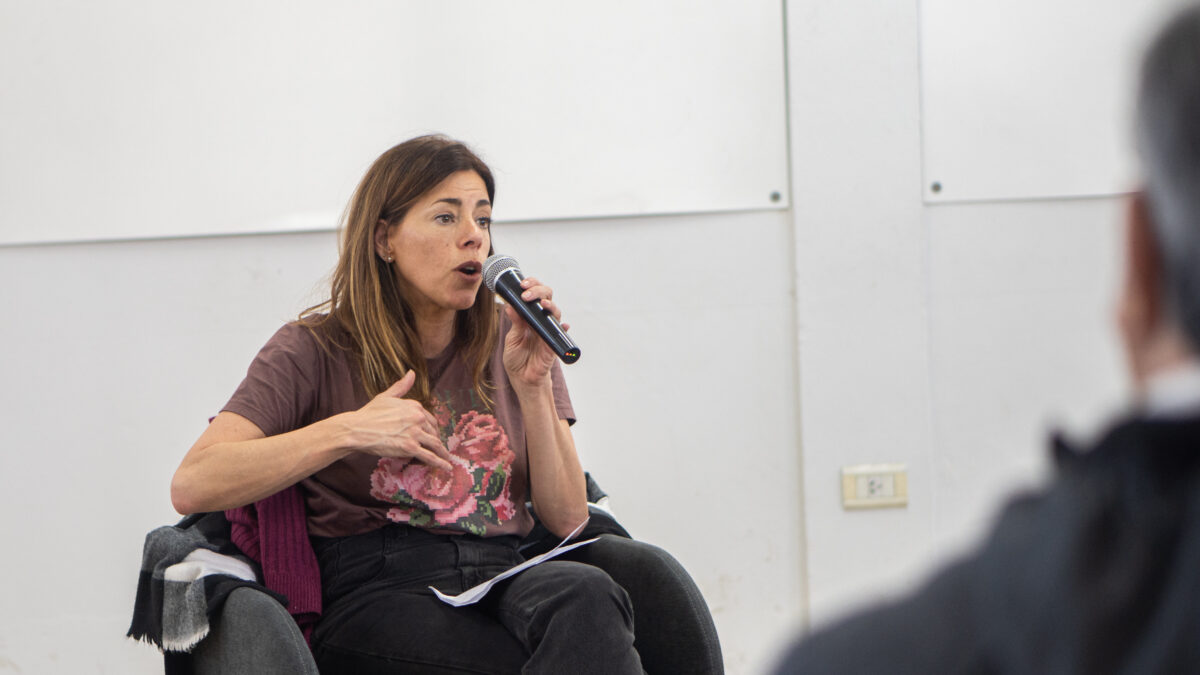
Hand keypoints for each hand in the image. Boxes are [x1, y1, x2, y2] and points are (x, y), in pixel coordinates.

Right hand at [345, 371, 451, 470]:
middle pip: (433, 431)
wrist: (357, 429)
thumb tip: (411, 373)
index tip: (434, 434)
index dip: (433, 428)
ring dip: (442, 453)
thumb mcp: (386, 396)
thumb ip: (401, 386)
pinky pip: (429, 456)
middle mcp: (417, 417)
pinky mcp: (410, 447)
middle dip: (436, 440)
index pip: (430, 419)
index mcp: (414, 406)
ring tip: (446, 459)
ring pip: (434, 444)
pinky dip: (440, 462)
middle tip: (439, 448)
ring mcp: (414, 433)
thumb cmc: (369, 413)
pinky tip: (447, 467)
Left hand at [503, 276, 569, 390]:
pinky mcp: (553, 343)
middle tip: (527, 293)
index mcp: (529, 317)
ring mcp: (548, 330)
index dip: (531, 285)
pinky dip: (563, 327)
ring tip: (542, 303)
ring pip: (555, 311)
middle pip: (546, 297)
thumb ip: (514, 323)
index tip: (522, 284)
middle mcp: (540, 320)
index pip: (533, 295)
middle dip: (539, 290)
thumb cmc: (517, 359)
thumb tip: (510, 306)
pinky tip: (564, 325)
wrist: (522, 379)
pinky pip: (561, 332)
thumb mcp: (512, 339)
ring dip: (550, 305)